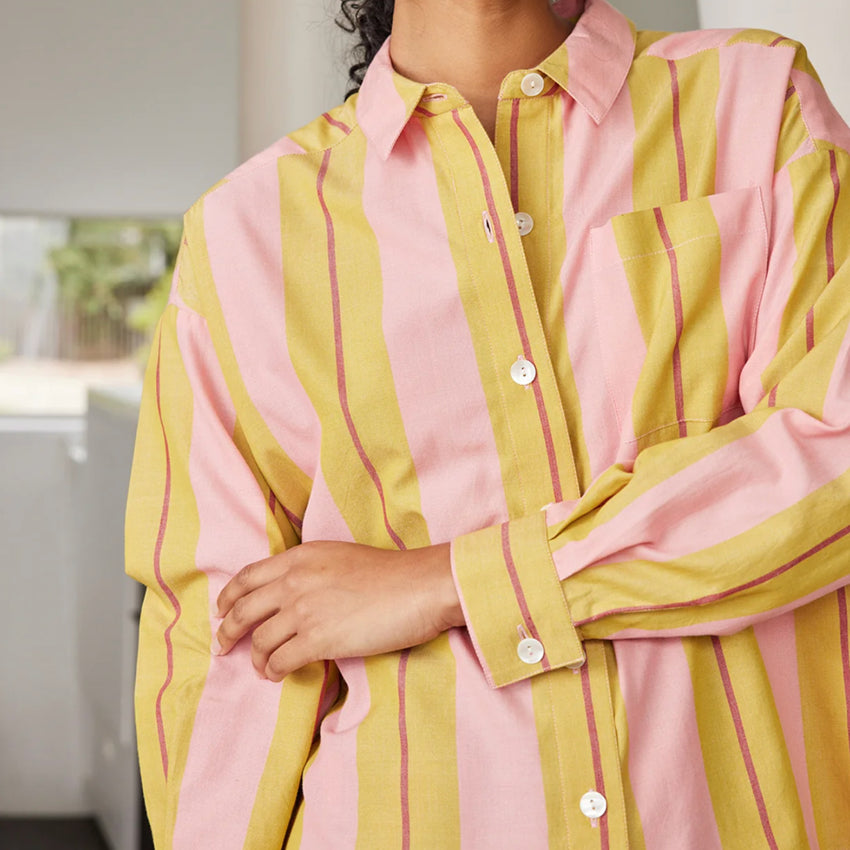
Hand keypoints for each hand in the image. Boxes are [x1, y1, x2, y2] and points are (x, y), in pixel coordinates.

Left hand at [214, 541, 461, 680]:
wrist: (420, 586)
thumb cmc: (390, 573)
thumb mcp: (339, 556)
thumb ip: (309, 570)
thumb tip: (291, 593)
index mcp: (300, 557)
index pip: (248, 577)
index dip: (228, 597)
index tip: (221, 612)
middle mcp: (295, 580)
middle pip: (243, 610)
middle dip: (228, 631)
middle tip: (223, 645)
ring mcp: (305, 610)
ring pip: (259, 641)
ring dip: (255, 658)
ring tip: (261, 667)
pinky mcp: (319, 639)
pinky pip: (280, 662)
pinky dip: (273, 672)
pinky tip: (277, 675)